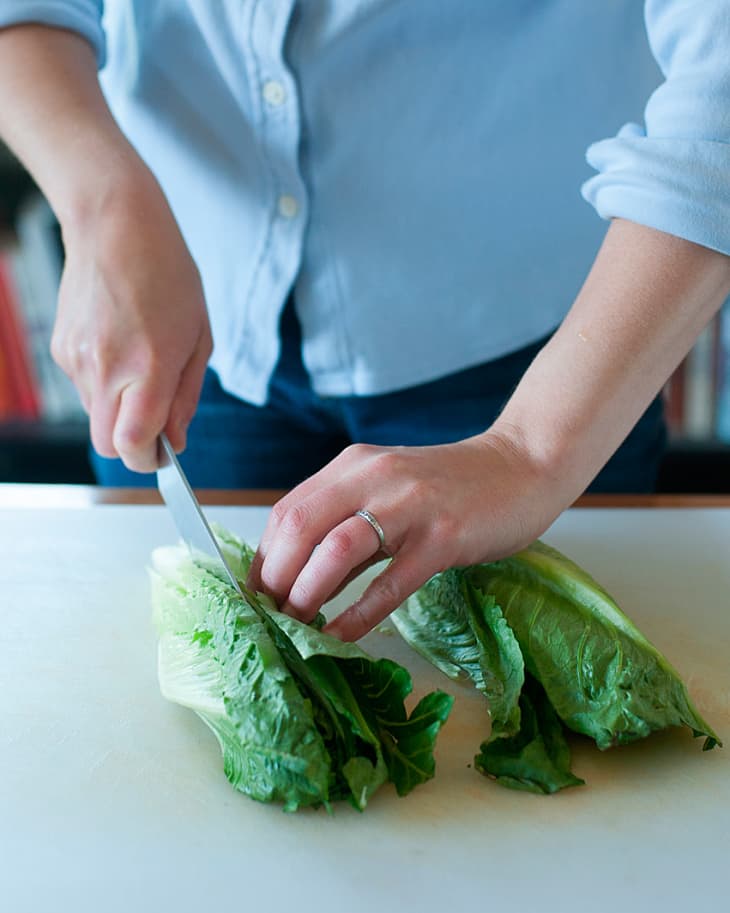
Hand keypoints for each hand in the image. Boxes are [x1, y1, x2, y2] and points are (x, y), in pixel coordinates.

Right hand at [51, 166, 211, 470]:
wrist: (115, 224)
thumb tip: (176, 440)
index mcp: (148, 367)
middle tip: (157, 423)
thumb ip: (186, 396)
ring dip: (120, 410)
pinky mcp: (60, 349)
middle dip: (133, 444)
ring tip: (142, 364)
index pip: (135, 445)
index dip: (151, 460)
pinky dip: (105, 384)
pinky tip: (121, 347)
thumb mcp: (198, 338)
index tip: (166, 453)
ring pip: (95, 417)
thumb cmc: (167, 275)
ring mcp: (76, 360)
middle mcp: (106, 369)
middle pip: (107, 444)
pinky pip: (84, 389)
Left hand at [246, 431, 564, 640]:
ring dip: (307, 593)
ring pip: (337, 548)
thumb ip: (347, 524)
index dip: (264, 558)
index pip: (288, 510)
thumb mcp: (387, 491)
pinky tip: (341, 636)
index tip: (256, 596)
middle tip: (271, 616)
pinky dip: (360, 613)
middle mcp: (375, 477)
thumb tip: (296, 577)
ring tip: (297, 626)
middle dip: (276, 578)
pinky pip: (392, 581)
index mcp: (353, 466)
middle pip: (301, 526)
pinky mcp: (444, 535)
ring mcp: (410, 505)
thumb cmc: (450, 486)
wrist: (521, 466)